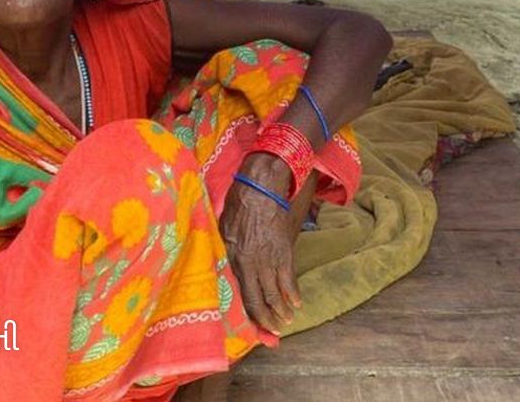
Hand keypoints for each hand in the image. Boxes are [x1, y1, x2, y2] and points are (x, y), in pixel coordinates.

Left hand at [219, 153, 309, 333]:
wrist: (262, 187)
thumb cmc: (239, 204)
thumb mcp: (222, 228)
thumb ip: (225, 249)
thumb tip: (223, 264)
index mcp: (234, 259)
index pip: (242, 295)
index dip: (249, 314)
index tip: (254, 327)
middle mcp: (252, 263)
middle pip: (260, 300)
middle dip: (267, 319)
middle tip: (274, 332)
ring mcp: (270, 258)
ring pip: (275, 293)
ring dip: (281, 310)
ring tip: (285, 321)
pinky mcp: (285, 250)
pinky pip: (289, 278)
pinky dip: (293, 293)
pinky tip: (296, 303)